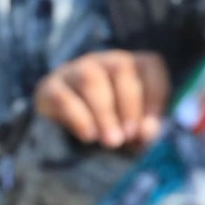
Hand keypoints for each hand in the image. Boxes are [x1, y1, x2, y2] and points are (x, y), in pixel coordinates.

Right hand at [34, 51, 174, 150]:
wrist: (61, 139)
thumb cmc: (108, 130)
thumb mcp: (132, 131)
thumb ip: (145, 130)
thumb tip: (147, 131)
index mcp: (131, 67)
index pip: (150, 65)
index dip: (156, 96)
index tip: (150, 128)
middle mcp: (104, 62)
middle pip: (121, 67)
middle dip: (129, 105)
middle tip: (129, 136)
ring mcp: (74, 71)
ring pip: (90, 79)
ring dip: (104, 112)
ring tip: (111, 141)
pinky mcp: (49, 89)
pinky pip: (64, 97)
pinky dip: (79, 118)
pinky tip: (88, 137)